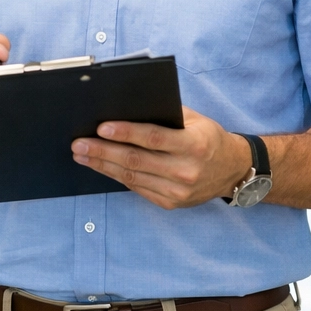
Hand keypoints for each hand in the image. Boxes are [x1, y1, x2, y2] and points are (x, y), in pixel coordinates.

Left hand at [71, 107, 252, 209]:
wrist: (231, 171)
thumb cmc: (208, 138)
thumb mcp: (195, 120)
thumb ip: (166, 114)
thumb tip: (127, 108)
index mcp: (194, 145)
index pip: (153, 138)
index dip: (126, 133)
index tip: (101, 127)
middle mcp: (186, 170)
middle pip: (136, 160)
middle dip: (103, 151)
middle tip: (79, 143)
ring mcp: (178, 191)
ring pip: (132, 177)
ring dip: (103, 165)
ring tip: (82, 155)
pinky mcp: (170, 202)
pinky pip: (137, 188)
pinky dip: (116, 176)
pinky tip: (101, 167)